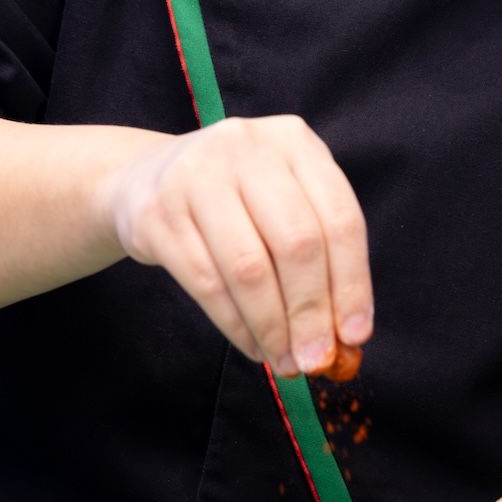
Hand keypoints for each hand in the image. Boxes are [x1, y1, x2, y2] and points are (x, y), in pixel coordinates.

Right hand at [99, 114, 370, 375]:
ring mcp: (196, 175)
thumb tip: (346, 336)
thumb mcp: (281, 201)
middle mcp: (246, 147)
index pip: (339, 218)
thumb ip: (319, 255)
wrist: (145, 179)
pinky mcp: (157, 212)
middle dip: (311, 311)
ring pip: (249, 267)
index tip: (355, 335)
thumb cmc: (234, 198)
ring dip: (273, 326)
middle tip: (317, 359)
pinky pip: (206, 282)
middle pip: (296, 242)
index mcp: (293, 141)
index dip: (352, 282)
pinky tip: (251, 345)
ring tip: (285, 360)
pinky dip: (235, 324)